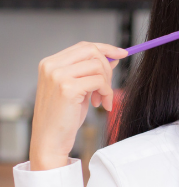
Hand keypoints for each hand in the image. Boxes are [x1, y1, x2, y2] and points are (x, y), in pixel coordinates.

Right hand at [30, 41, 126, 170]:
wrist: (50, 140)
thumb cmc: (62, 117)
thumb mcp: (79, 89)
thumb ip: (91, 73)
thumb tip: (112, 58)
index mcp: (50, 63)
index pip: (83, 46)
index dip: (105, 49)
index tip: (121, 54)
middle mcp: (51, 66)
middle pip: (92, 51)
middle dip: (107, 68)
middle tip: (107, 87)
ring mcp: (58, 76)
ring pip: (98, 66)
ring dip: (107, 84)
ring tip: (101, 99)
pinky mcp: (67, 88)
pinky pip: (99, 81)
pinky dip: (106, 93)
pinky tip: (100, 104)